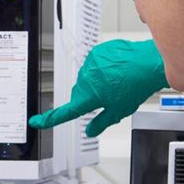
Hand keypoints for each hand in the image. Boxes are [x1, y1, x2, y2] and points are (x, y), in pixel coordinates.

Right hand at [29, 39, 167, 136]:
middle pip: (79, 93)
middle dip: (89, 98)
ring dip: (96, 83)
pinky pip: (94, 65)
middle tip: (108, 98)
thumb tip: (90, 131)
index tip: (36, 122)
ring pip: (87, 79)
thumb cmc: (136, 86)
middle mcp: (86, 79)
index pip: (66, 112)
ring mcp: (90, 64)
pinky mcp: (96, 53)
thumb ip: (101, 122)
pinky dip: (102, 70)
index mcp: (89, 96)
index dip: (50, 119)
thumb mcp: (120, 110)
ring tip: (116, 82)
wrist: (147, 63)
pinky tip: (116, 71)